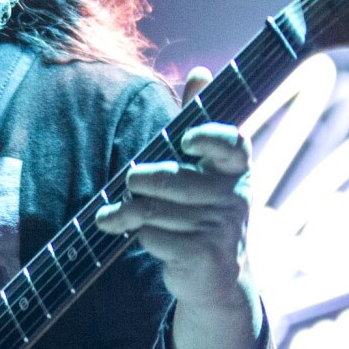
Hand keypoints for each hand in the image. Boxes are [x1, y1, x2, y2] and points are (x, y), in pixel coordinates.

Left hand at [93, 121, 262, 348]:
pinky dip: (139, 237)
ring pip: (154, 209)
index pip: (231, 144)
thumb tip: (200, 71)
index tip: (185, 139)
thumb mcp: (205, 167)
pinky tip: (144, 239)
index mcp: (237, 168)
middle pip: (172, 179)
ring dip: (126, 212)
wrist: (217, 276)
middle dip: (140, 180)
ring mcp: (220, 228)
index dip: (208, 137)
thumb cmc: (203, 209)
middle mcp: (234, 196)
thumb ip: (198, 121)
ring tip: (112, 216)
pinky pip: (153, 236)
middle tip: (130, 181)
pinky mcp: (202, 255)